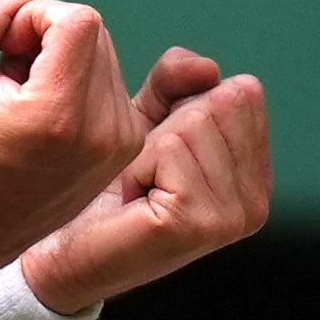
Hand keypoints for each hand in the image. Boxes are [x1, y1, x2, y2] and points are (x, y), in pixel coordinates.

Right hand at [0, 0, 143, 285]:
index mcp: (58, 115)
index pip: (77, 19)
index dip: (34, 18)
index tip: (5, 51)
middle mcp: (102, 130)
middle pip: (95, 31)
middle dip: (48, 37)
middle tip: (9, 74)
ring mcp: (120, 141)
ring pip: (104, 52)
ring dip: (63, 59)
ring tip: (24, 97)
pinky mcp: (127, 146)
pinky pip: (112, 82)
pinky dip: (78, 83)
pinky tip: (44, 113)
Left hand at [25, 48, 269, 311]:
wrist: (62, 252)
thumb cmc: (107, 188)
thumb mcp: (149, 119)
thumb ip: (178, 81)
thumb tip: (207, 67)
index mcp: (257, 178)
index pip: (243, 92)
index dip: (188, 105)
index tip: (162, 152)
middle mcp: (255, 202)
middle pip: (222, 101)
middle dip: (169, 125)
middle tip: (147, 174)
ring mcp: (231, 218)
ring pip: (193, 122)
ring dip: (150, 148)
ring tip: (138, 189)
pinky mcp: (196, 225)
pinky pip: (169, 149)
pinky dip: (138, 164)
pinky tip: (131, 200)